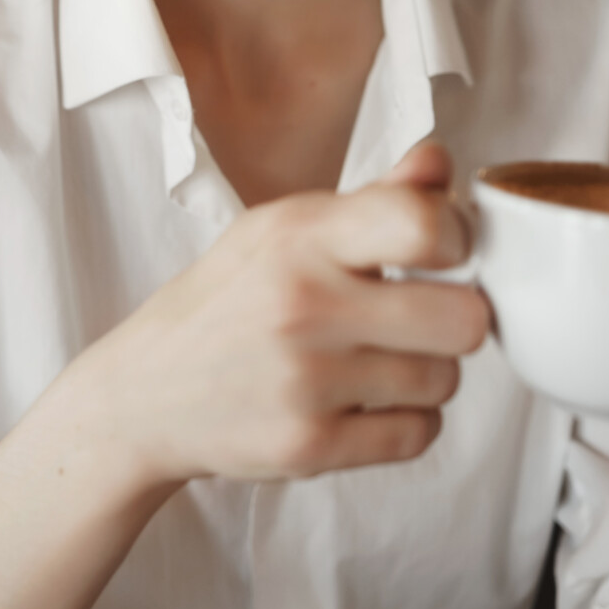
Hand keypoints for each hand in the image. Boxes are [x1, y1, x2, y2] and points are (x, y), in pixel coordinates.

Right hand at [62, 141, 490, 488]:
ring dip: (425, 373)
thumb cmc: (225, 303)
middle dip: (454, 318)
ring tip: (374, 360)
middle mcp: (302, 304)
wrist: (144, 392)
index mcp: (298, 235)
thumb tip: (442, 164)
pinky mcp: (309, 444)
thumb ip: (373, 199)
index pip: (423, 225)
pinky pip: (420, 435)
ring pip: (446, 380)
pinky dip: (404, 421)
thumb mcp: (281, 231)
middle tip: (421, 317)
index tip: (445, 252)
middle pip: (464, 319)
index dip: (460, 239)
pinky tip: (360, 400)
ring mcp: (305, 380)